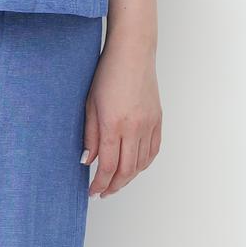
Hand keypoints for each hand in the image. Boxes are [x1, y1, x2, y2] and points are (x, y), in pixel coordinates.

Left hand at [82, 34, 162, 197]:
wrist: (133, 53)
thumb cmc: (107, 74)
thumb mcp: (90, 105)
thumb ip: (89, 135)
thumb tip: (88, 161)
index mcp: (113, 124)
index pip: (108, 166)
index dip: (99, 183)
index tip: (92, 191)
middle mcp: (134, 128)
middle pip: (126, 170)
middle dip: (113, 186)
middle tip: (103, 192)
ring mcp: (149, 124)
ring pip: (141, 164)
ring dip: (128, 178)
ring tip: (116, 183)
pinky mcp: (158, 120)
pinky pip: (153, 151)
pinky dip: (143, 164)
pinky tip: (134, 168)